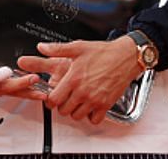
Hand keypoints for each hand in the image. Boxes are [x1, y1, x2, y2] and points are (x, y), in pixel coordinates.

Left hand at [17, 38, 143, 123]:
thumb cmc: (103, 52)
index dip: (50, 100)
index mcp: (73, 78)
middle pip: (63, 110)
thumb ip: (57, 49)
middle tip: (64, 99)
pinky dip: (90, 116)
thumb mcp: (77, 47)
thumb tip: (41, 47)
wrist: (126, 57)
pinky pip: (94, 119)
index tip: (51, 97)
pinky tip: (88, 107)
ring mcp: (95, 99)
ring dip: (74, 111)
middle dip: (61, 106)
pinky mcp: (107, 104)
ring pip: (77, 116)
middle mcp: (83, 91)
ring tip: (75, 102)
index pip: (54, 99)